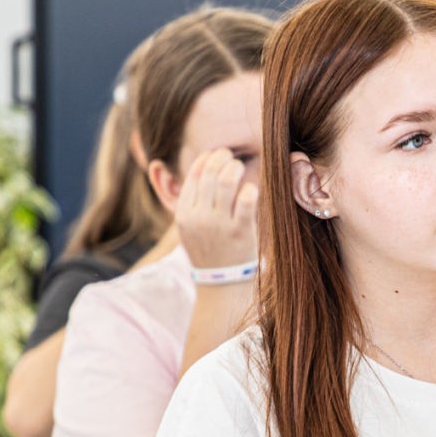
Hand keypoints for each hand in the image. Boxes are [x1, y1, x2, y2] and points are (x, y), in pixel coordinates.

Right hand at [176, 148, 258, 269]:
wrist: (221, 282)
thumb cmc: (208, 248)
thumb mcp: (189, 226)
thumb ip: (193, 199)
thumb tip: (206, 165)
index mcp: (184, 213)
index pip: (194, 175)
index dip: (207, 159)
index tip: (216, 154)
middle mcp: (199, 217)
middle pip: (211, 174)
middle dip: (222, 158)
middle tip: (231, 157)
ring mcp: (219, 224)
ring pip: (227, 181)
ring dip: (235, 168)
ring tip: (240, 168)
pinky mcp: (240, 232)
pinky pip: (247, 199)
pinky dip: (250, 188)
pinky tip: (251, 189)